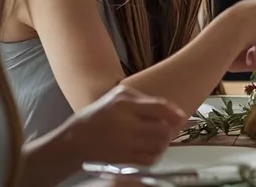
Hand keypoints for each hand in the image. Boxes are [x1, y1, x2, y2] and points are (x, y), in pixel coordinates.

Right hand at [66, 84, 185, 165]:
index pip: (160, 107)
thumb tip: (170, 109)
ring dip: (164, 143)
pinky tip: (149, 150)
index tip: (181, 117)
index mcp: (124, 103)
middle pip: (163, 129)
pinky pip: (149, 158)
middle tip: (170, 130)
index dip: (175, 113)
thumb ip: (142, 100)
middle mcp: (125, 122)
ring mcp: (124, 142)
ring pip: (159, 145)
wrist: (73, 141)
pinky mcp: (122, 157)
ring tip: (159, 140)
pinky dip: (154, 155)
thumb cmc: (97, 116)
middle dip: (170, 131)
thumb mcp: (116, 97)